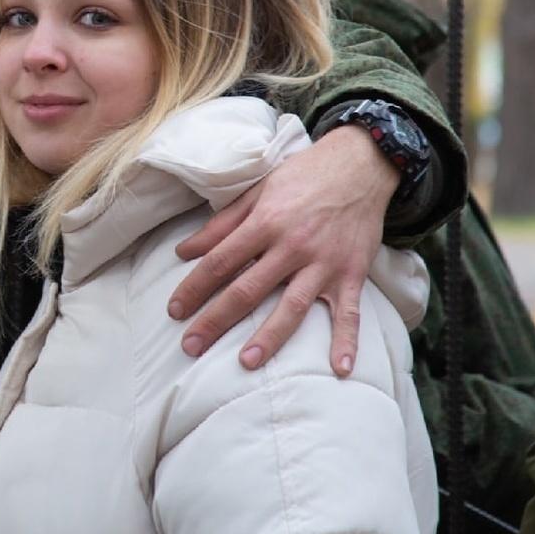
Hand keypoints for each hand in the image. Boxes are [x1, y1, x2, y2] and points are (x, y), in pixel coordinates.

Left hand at [166, 124, 397, 375]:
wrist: (360, 164)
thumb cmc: (302, 176)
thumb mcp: (257, 191)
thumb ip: (221, 224)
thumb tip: (184, 251)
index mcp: (265, 222)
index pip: (220, 261)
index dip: (194, 287)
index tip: (175, 311)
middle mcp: (292, 246)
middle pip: (248, 289)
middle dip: (216, 320)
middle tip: (191, 346)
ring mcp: (324, 263)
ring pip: (292, 306)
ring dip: (269, 336)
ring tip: (246, 362)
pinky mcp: (352, 273)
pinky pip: (350, 312)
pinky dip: (347, 340)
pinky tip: (339, 369)